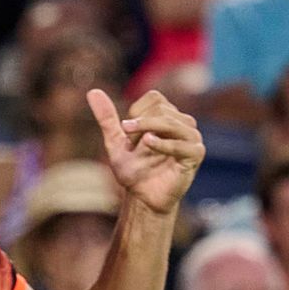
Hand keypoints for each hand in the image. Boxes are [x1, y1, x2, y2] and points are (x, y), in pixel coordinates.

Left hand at [88, 88, 203, 215]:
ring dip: (147, 131)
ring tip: (138, 147)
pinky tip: (148, 143)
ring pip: (169, 122)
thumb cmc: (133, 170)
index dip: (137, 112)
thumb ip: (107, 117)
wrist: (143, 198)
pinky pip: (180, 143)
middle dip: (140, 125)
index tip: (128, 132)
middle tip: (133, 146)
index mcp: (168, 115)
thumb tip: (92, 91)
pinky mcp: (195, 153)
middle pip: (160, 109)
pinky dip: (162, 144)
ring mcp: (192, 137)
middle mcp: (183, 122)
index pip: (154, 98)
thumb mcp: (115, 142)